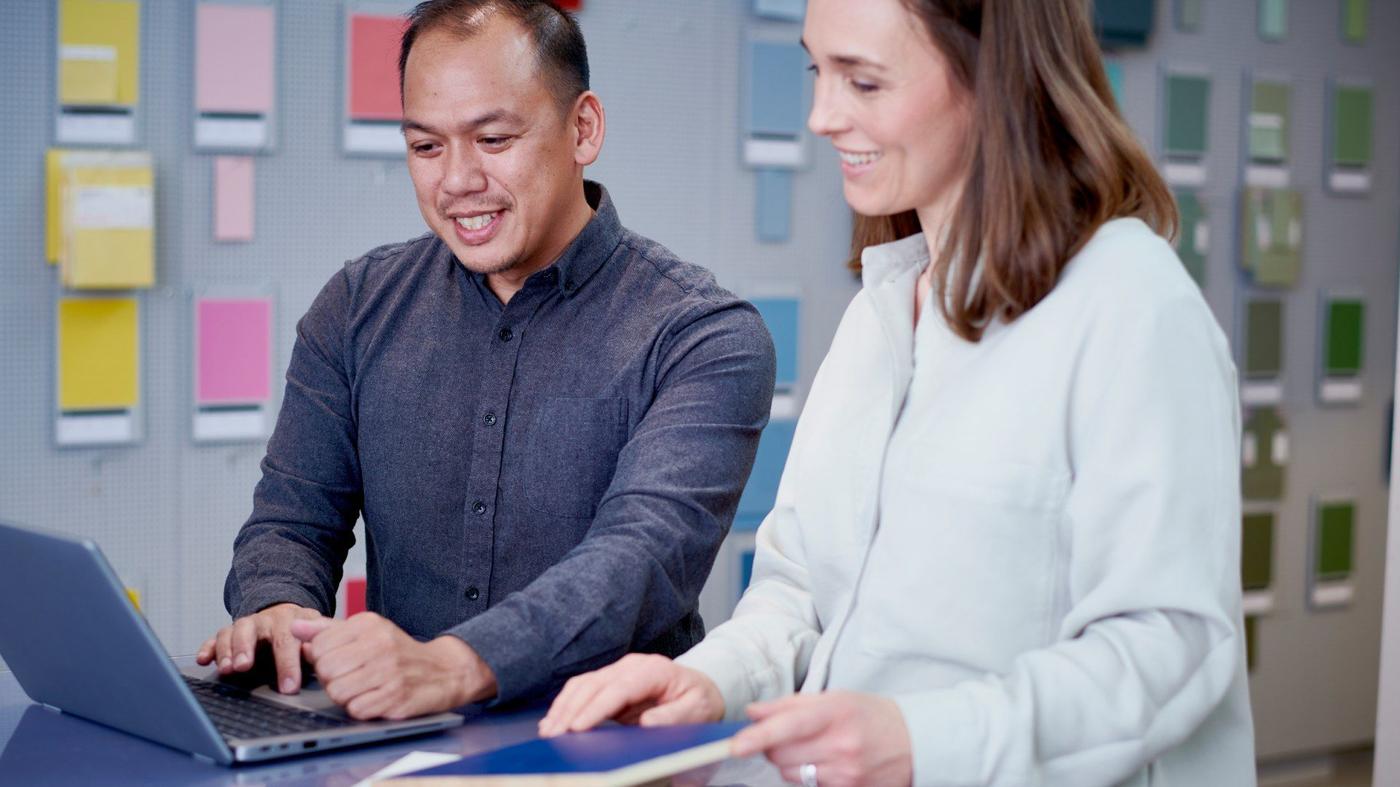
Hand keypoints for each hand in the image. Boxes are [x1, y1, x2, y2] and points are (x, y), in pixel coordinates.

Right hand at [195, 603, 322, 693]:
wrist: (288, 614)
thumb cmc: (304, 633)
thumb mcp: (318, 634)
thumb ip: (321, 646)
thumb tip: (328, 662)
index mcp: (291, 620)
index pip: (288, 640)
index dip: (288, 664)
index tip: (289, 687)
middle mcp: (265, 620)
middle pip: (252, 630)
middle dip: (246, 648)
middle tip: (243, 667)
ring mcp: (245, 626)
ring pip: (231, 632)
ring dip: (227, 650)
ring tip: (227, 669)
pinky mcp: (230, 634)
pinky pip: (215, 638)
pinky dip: (208, 648)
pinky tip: (204, 659)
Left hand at [289, 613, 496, 719]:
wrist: (445, 670)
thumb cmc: (398, 652)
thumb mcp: (366, 631)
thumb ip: (327, 630)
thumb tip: (295, 626)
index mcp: (368, 624)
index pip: (319, 647)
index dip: (322, 660)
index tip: (340, 661)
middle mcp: (380, 644)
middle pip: (326, 671)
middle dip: (332, 679)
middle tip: (351, 677)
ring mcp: (390, 672)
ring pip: (337, 692)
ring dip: (345, 696)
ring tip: (362, 688)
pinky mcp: (397, 698)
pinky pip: (357, 710)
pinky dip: (362, 709)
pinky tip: (375, 699)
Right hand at [538, 653, 724, 736]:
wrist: (699, 687)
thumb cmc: (698, 700)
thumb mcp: (697, 710)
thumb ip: (674, 716)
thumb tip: (648, 723)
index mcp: (653, 670)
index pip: (619, 688)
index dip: (596, 708)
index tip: (577, 727)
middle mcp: (631, 666)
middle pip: (594, 684)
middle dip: (571, 710)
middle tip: (553, 735)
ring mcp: (618, 671)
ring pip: (583, 684)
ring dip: (563, 707)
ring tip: (549, 731)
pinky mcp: (610, 681)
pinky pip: (583, 689)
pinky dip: (566, 704)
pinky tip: (555, 720)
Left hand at [731, 692, 912, 786]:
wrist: (915, 742)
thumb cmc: (869, 715)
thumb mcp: (834, 698)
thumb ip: (789, 705)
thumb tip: (753, 713)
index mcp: (836, 713)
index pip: (789, 726)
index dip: (759, 736)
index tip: (736, 745)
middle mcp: (841, 745)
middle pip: (781, 756)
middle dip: (772, 747)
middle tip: (786, 737)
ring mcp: (847, 774)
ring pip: (791, 775)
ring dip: (790, 764)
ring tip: (813, 750)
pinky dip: (810, 776)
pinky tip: (828, 764)